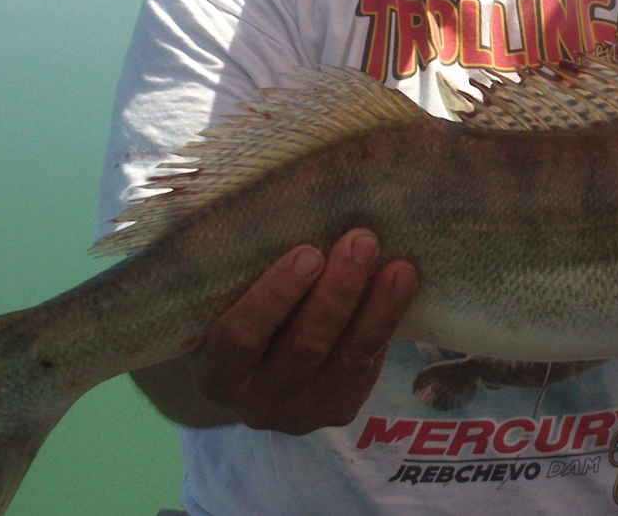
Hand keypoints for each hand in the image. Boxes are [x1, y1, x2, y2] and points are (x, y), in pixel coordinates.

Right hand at [190, 229, 418, 434]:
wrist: (254, 372)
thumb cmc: (238, 312)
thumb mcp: (230, 301)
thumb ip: (250, 271)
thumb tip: (295, 202)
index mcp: (215, 372)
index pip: (242, 335)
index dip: (276, 295)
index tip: (308, 252)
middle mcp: (254, 402)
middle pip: (303, 346)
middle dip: (338, 292)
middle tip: (362, 242)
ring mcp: (299, 414)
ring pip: (345, 358)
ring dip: (375, 308)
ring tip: (398, 266)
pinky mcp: (337, 412)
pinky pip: (366, 366)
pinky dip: (386, 324)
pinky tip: (402, 286)